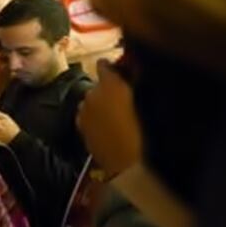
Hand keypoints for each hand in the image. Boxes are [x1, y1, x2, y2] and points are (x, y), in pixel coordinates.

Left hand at [76, 62, 141, 176]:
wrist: (127, 161)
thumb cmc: (144, 130)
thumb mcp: (145, 102)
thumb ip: (135, 84)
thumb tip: (133, 70)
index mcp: (110, 84)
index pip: (104, 65)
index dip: (111, 67)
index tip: (118, 70)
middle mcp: (92, 93)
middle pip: (98, 86)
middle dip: (107, 90)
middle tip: (122, 102)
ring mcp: (83, 110)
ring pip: (91, 101)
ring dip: (99, 105)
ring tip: (114, 117)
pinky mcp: (79, 125)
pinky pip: (87, 115)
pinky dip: (93, 117)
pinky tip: (106, 128)